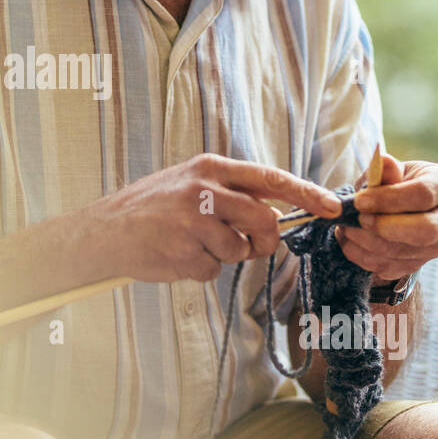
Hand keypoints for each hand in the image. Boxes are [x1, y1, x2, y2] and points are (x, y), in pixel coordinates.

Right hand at [80, 153, 343, 284]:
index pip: (270, 178)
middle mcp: (203, 190)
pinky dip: (200, 269)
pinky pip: (213, 270)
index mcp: (210, 168)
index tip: (332, 207)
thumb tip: (275, 215)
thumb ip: (231, 194)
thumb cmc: (153, 208)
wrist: (105, 230)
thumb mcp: (191, 184)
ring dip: (222, 255)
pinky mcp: (183, 251)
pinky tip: (176, 256)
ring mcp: (193, 222)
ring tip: (191, 244)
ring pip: (238, 249)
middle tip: (248, 245)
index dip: (305, 193)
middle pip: (263, 220)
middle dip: (264, 240)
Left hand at [335, 152, 437, 282]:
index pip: (424, 195)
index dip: (389, 199)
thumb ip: (385, 169)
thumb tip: (384, 162)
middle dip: (385, 227)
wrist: (392, 205)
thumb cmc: (391, 182)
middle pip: (425, 231)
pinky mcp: (418, 264)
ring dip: (368, 243)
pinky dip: (363, 256)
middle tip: (359, 219)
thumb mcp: (388, 169)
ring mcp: (437, 246)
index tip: (359, 200)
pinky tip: (349, 241)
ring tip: (346, 228)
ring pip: (404, 253)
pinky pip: (390, 267)